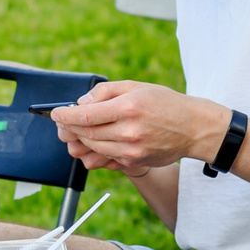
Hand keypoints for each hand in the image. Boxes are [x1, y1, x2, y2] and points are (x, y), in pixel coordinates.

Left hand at [48, 82, 229, 174]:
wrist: (193, 128)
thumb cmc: (165, 103)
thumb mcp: (137, 87)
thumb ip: (106, 92)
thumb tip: (82, 102)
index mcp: (128, 108)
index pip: (86, 115)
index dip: (65, 115)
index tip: (56, 114)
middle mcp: (129, 131)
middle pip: (86, 134)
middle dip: (69, 128)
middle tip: (62, 123)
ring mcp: (132, 150)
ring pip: (93, 148)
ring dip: (80, 140)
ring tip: (77, 131)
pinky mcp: (134, 162)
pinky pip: (106, 159)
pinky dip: (96, 151)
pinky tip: (96, 142)